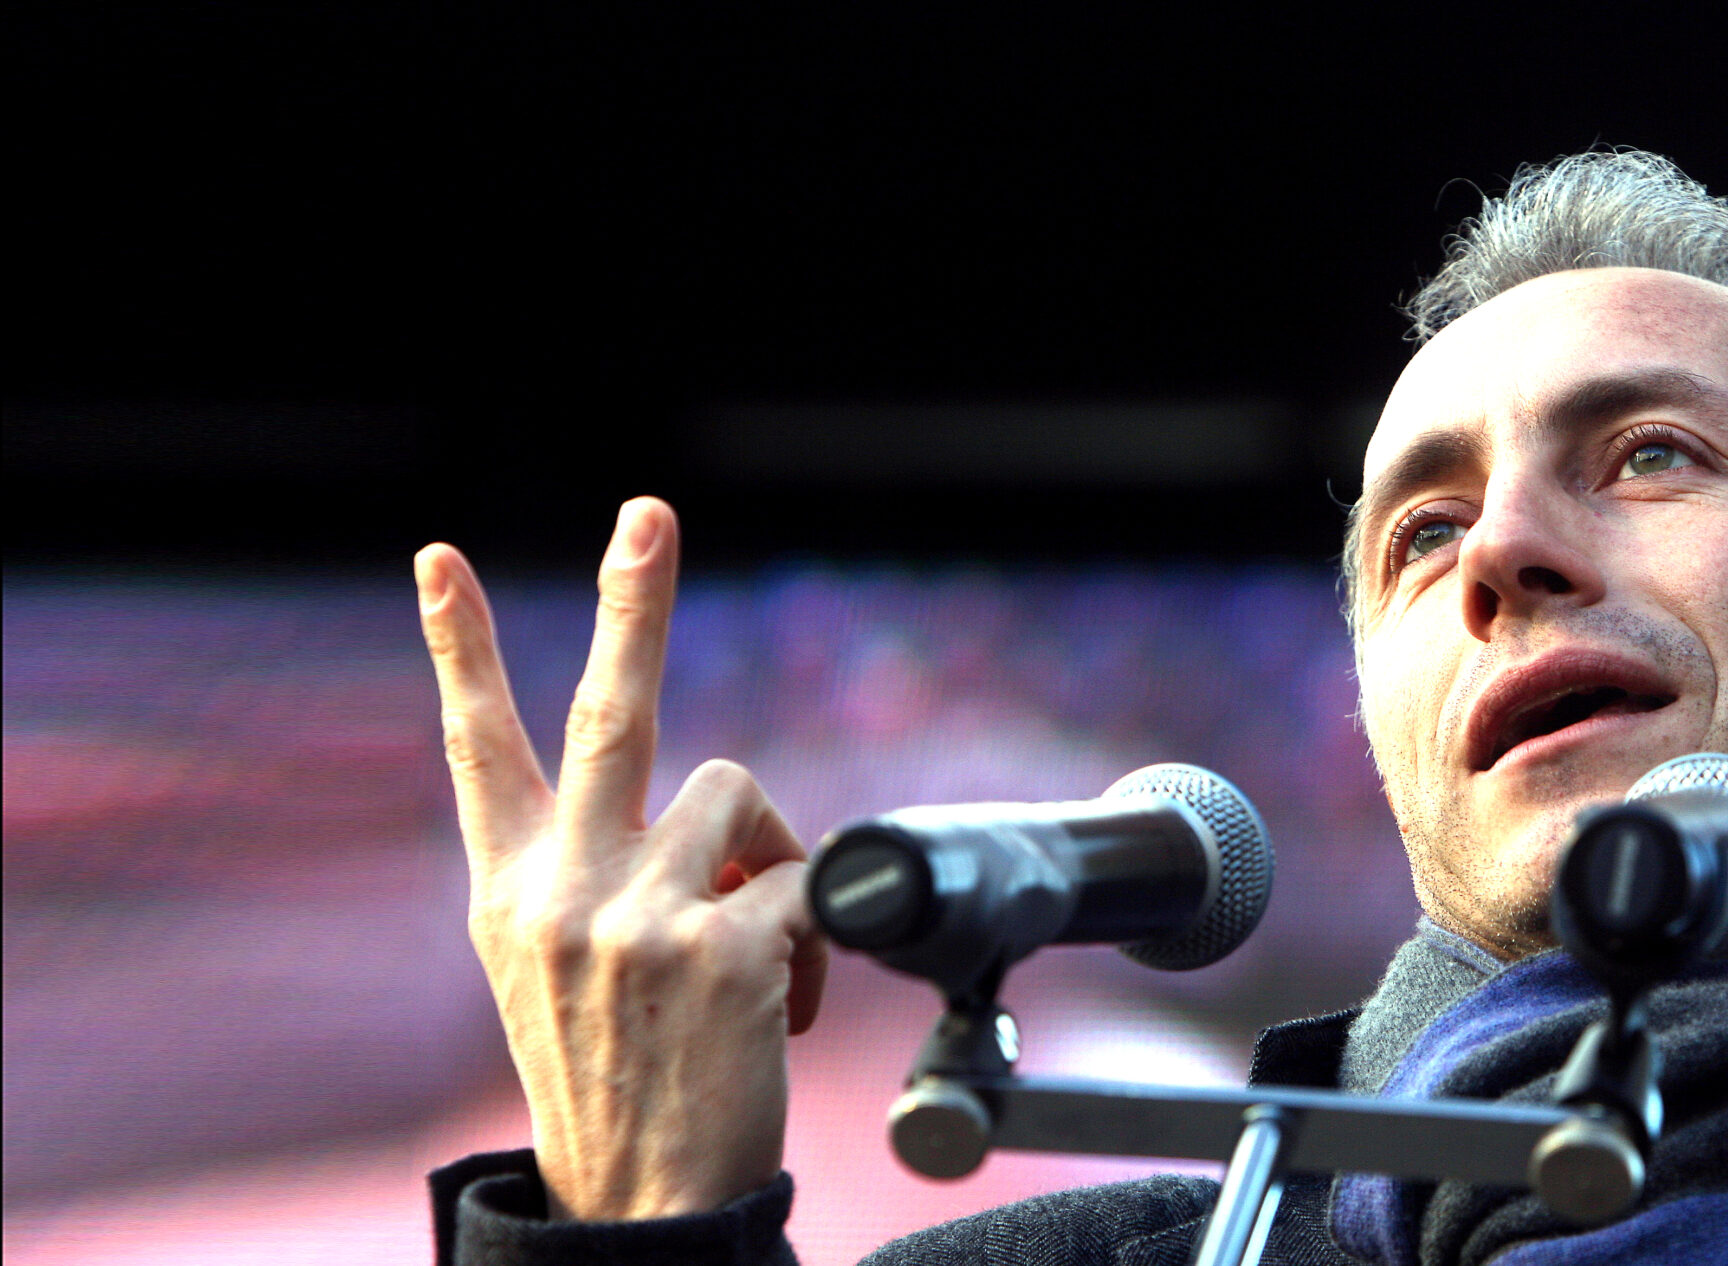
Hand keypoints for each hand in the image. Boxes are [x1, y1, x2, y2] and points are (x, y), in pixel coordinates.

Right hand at [416, 496, 828, 1220]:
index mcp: (508, 890)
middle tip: (648, 513)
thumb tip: (706, 802)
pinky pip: (802, 880)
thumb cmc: (616, 1080)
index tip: (441, 558)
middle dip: (632, 601)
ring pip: (741, 795)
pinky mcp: (716, 948)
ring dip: (768, 856)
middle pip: (607, 711)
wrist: (637, 1203)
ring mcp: (634, 914)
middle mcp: (558, 889)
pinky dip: (815, 938)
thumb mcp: (560, 969)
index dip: (461, 649)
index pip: (476, 748)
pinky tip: (786, 1005)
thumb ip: (595, 872)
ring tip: (754, 947)